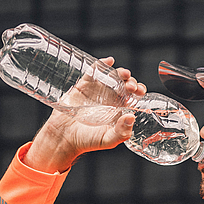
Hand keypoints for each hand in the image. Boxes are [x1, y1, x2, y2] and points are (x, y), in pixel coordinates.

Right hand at [23, 57, 146, 172]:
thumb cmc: (87, 141)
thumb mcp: (108, 140)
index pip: (133, 96)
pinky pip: (93, 73)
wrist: (63, 138)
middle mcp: (109, 98)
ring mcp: (96, 90)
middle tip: (132, 86)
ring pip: (112, 76)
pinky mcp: (83, 86)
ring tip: (124, 75)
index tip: (140, 92)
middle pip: (124, 84)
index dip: (138, 91)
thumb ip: (121, 132)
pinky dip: (101, 65)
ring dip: (120, 73)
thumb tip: (131, 117)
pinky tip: (108, 62)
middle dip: (131, 81)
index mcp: (118, 109)